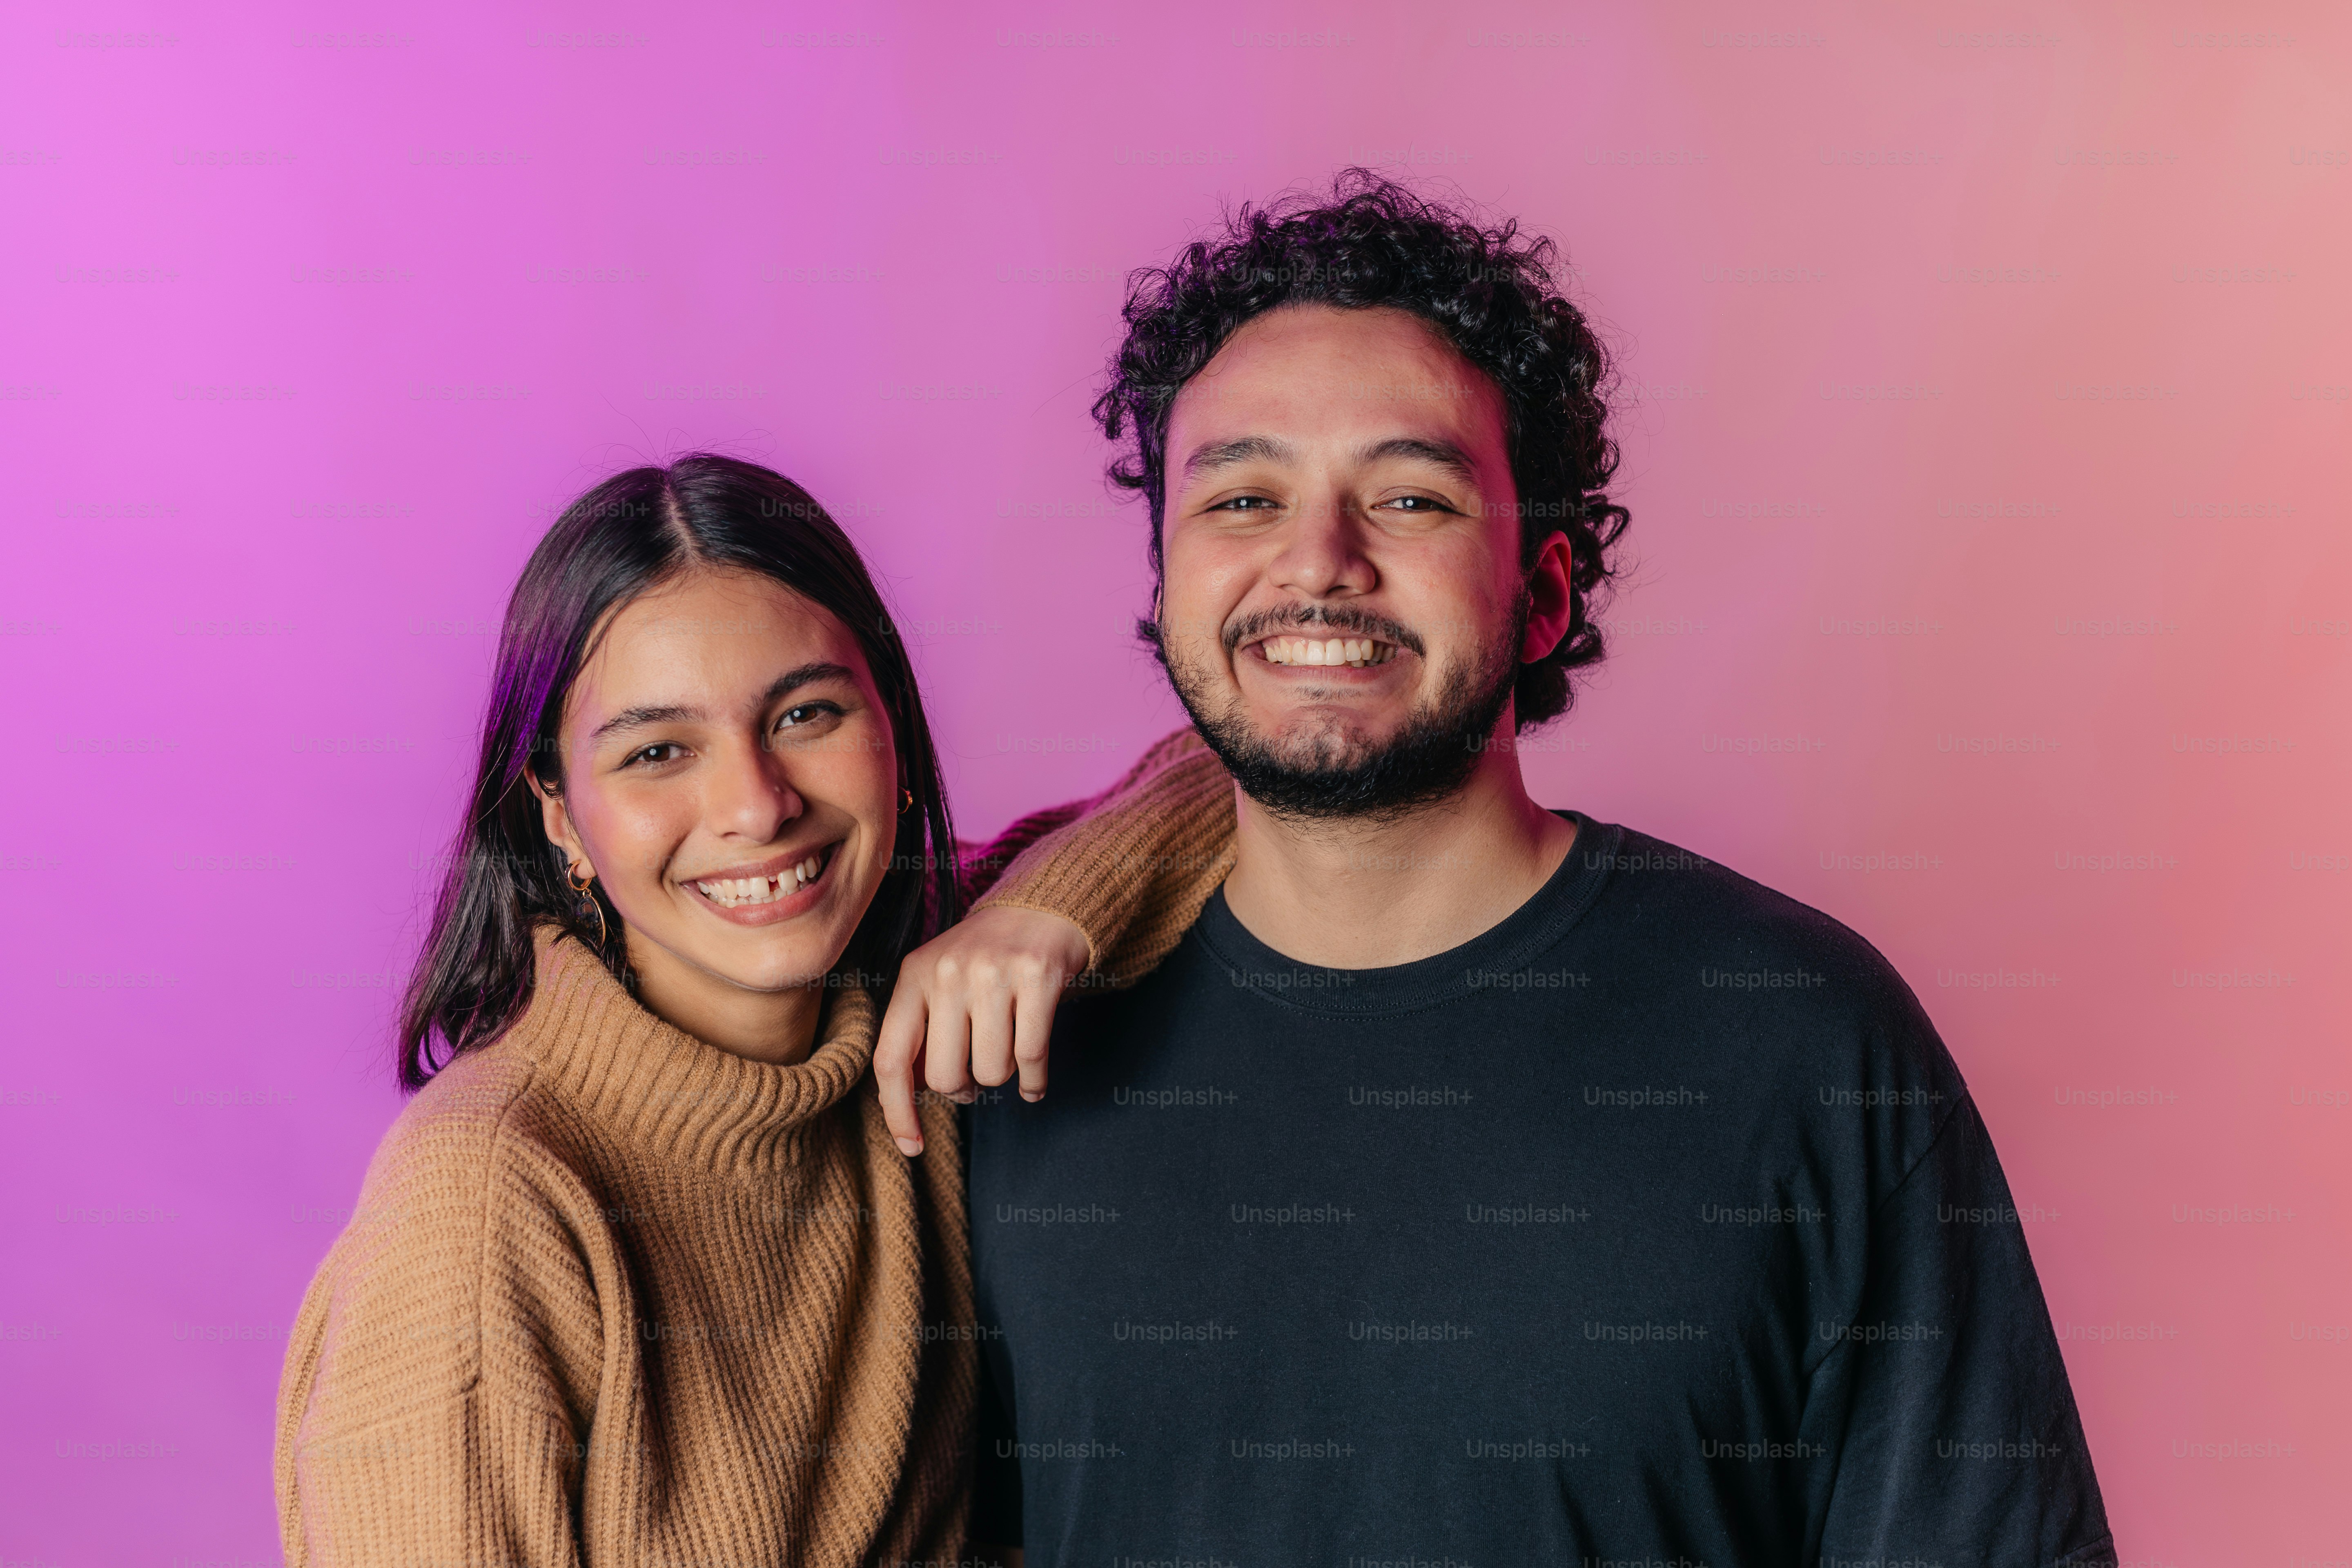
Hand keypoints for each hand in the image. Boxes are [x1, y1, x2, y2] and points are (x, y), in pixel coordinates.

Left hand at [874, 905, 1092, 1155]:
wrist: (1040, 909)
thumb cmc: (983, 961)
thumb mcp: (938, 983)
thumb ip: (919, 1032)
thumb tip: (904, 1099)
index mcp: (914, 976)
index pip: (891, 1059)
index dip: (898, 1112)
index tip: (913, 1146)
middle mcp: (948, 972)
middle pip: (944, 1076)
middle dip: (964, 1088)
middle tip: (975, 1072)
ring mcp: (994, 973)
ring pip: (991, 1072)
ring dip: (1002, 1077)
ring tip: (1006, 1050)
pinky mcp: (1038, 976)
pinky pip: (1032, 1058)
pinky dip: (1034, 1082)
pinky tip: (1034, 1081)